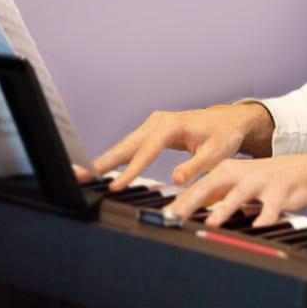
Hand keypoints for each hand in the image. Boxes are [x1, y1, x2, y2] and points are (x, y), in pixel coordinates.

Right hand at [89, 103, 273, 191]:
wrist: (227, 121)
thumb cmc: (223, 136)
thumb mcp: (217, 153)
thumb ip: (197, 166)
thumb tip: (176, 180)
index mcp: (173, 125)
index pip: (147, 150)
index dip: (131, 169)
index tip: (115, 186)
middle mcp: (158, 122)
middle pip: (127, 145)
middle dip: (102, 161)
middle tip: (79, 175)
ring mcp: (152, 125)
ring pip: (125, 146)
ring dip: (103, 161)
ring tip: (80, 175)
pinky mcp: (150, 132)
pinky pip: (130, 147)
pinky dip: (114, 158)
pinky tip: (99, 171)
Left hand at [164, 154, 306, 227]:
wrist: (306, 170)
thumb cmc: (266, 181)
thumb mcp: (238, 185)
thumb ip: (215, 197)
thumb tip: (185, 211)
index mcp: (226, 171)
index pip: (197, 187)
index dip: (178, 202)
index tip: (161, 218)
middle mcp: (240, 174)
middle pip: (211, 187)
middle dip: (191, 202)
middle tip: (173, 217)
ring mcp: (260, 182)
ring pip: (239, 196)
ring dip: (224, 209)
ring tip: (211, 222)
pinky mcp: (281, 192)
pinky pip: (272, 209)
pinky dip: (264, 219)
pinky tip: (259, 229)